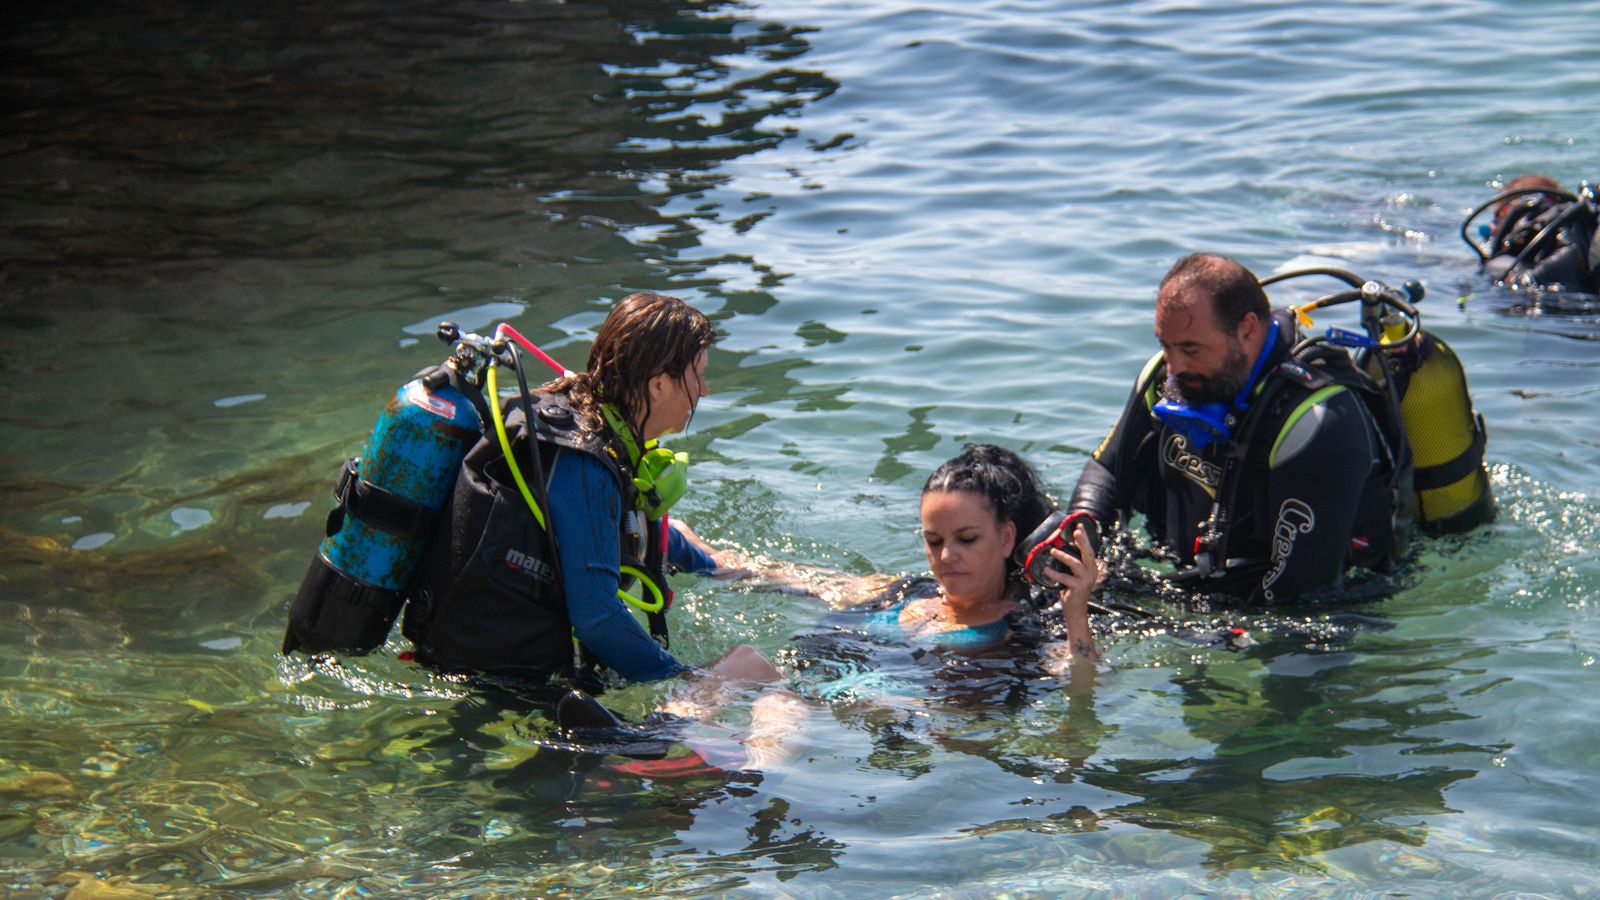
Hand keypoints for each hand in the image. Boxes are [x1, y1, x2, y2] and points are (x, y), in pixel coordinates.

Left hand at [1043, 524, 1099, 657]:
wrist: (1075, 611)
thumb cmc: (1071, 592)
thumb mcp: (1071, 576)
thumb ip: (1067, 566)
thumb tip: (1054, 550)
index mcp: (1091, 568)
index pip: (1088, 550)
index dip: (1084, 538)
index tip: (1078, 526)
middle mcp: (1091, 572)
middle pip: (1088, 553)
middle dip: (1082, 541)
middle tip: (1076, 531)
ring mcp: (1086, 580)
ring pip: (1076, 564)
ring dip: (1064, 556)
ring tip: (1053, 550)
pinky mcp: (1079, 588)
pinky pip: (1065, 578)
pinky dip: (1054, 574)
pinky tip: (1046, 570)